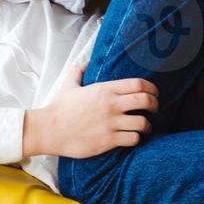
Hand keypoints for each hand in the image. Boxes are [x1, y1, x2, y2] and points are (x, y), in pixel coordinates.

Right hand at [22, 64, 157, 158]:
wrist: (49, 130)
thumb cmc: (59, 108)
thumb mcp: (68, 85)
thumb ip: (78, 72)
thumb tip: (83, 63)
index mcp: (105, 89)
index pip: (138, 84)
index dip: (151, 88)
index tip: (154, 92)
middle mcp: (111, 105)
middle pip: (145, 101)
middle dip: (154, 104)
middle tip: (155, 108)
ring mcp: (111, 123)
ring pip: (142, 122)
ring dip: (147, 125)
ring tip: (145, 127)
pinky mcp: (108, 140)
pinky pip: (133, 138)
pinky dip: (137, 138)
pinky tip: (133, 137)